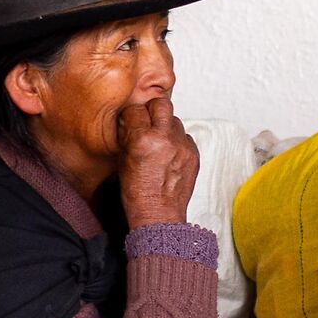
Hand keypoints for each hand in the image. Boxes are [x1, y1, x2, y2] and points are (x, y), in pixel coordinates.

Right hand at [119, 94, 199, 227]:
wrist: (159, 214)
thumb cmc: (137, 193)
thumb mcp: (123, 160)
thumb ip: (129, 136)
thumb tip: (131, 121)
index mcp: (143, 140)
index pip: (136, 109)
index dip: (132, 115)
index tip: (131, 120)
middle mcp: (165, 139)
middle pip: (161, 103)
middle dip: (152, 110)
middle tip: (147, 121)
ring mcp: (183, 146)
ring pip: (175, 120)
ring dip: (166, 126)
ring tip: (159, 141)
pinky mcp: (194, 154)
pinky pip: (185, 136)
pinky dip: (177, 141)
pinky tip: (169, 153)